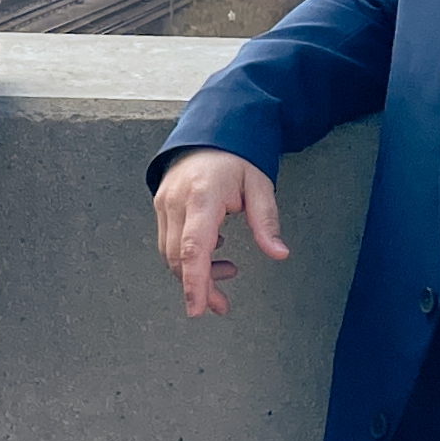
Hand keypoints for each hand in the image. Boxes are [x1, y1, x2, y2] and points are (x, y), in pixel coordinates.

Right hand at [153, 148, 287, 317]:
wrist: (209, 132)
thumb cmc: (236, 158)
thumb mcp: (260, 185)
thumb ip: (266, 221)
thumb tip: (278, 254)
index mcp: (202, 197)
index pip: (193, 248)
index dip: (195, 282)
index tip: (198, 309)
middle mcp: (177, 201)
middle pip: (178, 259)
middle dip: (198, 287)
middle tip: (222, 305)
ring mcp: (164, 203)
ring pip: (170, 254)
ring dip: (194, 273)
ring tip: (228, 271)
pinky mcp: (161, 206)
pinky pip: (168, 242)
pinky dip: (188, 257)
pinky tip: (214, 250)